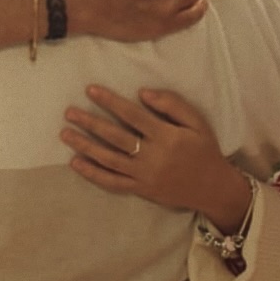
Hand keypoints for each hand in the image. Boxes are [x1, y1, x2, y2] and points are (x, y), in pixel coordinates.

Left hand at [61, 85, 251, 231]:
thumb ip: (172, 104)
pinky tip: (76, 163)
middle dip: (90, 123)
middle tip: (69, 112)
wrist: (215, 189)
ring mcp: (145, 176)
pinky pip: (113, 183)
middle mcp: (153, 157)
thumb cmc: (205, 150)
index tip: (90, 90)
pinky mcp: (141, 190)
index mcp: (166, 137)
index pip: (132, 116)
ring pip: (109, 160)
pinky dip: (93, 174)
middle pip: (115, 138)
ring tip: (64, 134)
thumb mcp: (197, 123)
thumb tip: (143, 92)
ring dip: (85, 146)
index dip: (110, 102)